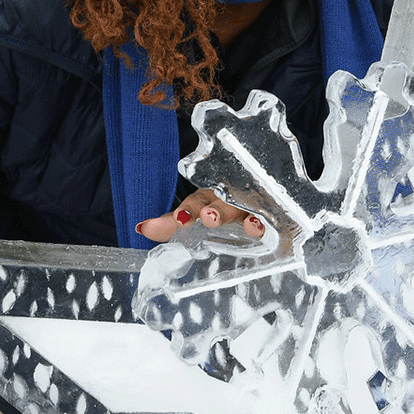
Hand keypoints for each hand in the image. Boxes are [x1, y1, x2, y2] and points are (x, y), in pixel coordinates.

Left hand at [135, 188, 264, 242]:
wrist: (258, 184)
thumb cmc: (220, 203)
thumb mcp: (194, 213)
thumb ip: (167, 224)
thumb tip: (139, 228)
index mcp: (210, 198)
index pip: (198, 202)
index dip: (189, 211)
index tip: (180, 220)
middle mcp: (231, 199)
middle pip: (225, 205)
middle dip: (217, 212)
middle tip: (210, 218)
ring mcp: (253, 206)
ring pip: (250, 210)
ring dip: (247, 218)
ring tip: (248, 226)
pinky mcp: (272, 216)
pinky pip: (273, 220)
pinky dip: (269, 224)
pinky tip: (266, 229)